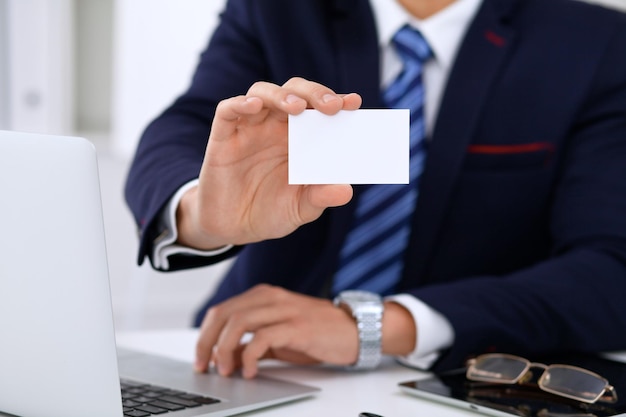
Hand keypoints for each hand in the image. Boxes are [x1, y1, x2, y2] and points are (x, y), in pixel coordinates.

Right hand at [176, 77, 361, 249]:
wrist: (233, 227)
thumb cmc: (271, 211)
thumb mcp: (300, 208)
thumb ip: (320, 197)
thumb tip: (346, 191)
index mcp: (300, 137)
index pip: (318, 109)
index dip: (336, 100)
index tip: (354, 103)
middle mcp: (275, 126)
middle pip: (294, 92)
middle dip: (314, 93)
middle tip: (332, 106)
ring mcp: (249, 129)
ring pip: (263, 93)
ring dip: (281, 95)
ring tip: (297, 107)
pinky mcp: (223, 137)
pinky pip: (228, 111)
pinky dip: (240, 103)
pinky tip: (254, 106)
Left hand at [194, 284, 359, 378]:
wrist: (355, 330)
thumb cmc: (317, 333)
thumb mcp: (279, 338)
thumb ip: (253, 343)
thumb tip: (226, 358)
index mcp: (264, 296)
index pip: (222, 310)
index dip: (205, 335)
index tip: (201, 358)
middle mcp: (271, 297)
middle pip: (224, 314)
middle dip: (207, 342)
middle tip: (205, 366)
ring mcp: (284, 310)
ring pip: (239, 322)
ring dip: (225, 349)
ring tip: (227, 370)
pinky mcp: (297, 326)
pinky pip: (263, 338)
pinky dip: (250, 356)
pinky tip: (251, 371)